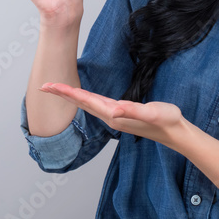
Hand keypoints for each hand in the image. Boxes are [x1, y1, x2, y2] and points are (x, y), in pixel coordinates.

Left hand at [38, 82, 191, 149]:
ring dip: (70, 96)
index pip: (85, 101)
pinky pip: (95, 105)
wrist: (175, 133)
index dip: (67, 92)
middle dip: (62, 94)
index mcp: (114, 114)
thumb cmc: (166, 121)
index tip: (50, 86)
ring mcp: (114, 116)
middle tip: (43, 85)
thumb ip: (133, 111)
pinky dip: (83, 99)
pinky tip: (80, 96)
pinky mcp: (119, 114)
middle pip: (81, 103)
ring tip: (56, 89)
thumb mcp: (152, 113)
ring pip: (86, 104)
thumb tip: (114, 109)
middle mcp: (110, 116)